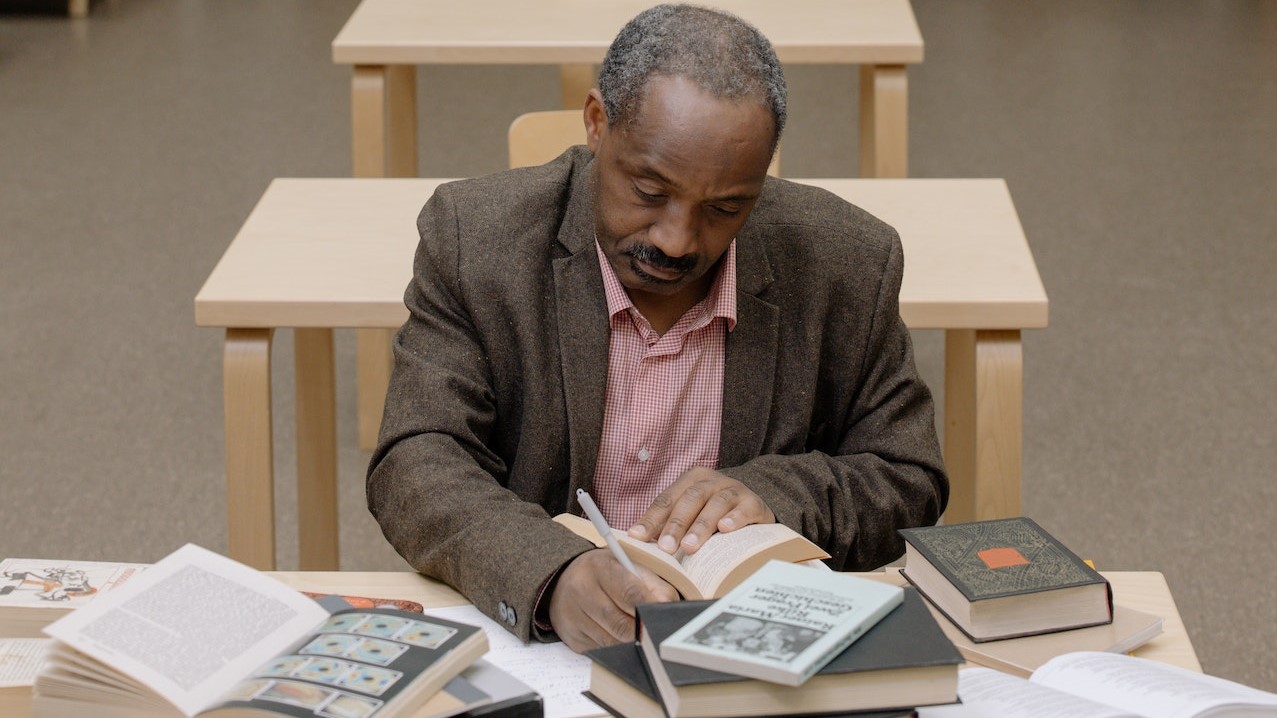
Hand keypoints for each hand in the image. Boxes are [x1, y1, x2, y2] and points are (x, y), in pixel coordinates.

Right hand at [548, 549, 677, 652]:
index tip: (663, 618)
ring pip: (612, 641)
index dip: (649, 608)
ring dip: (632, 644)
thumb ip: (652, 584)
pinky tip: (624, 642)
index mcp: (599, 567)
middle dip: (643, 632)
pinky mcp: (572, 637)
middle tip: (660, 636)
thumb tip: (668, 608)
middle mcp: (581, 590)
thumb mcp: (627, 566)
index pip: (629, 592)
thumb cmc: (604, 573)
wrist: (562, 580)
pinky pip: (602, 651)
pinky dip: (618, 650)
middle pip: (620, 623)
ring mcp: (574, 616)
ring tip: (646, 640)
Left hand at [626, 467, 774, 554]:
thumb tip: (639, 544)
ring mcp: (734, 489)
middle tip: (665, 548)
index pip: (666, 499)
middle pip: (690, 499)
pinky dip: (734, 518)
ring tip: (689, 546)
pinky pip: (744, 509)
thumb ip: (668, 526)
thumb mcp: (690, 515)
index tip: (637, 537)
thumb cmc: (713, 515)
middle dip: (675, 524)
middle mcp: (711, 481)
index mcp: (690, 481)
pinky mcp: (754, 503)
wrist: (754, 508)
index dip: (651, 519)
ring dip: (701, 526)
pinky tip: (725, 529)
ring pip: (715, 504)